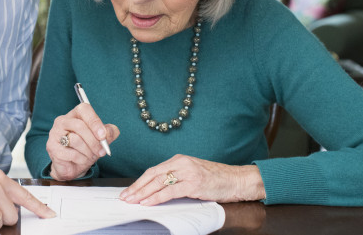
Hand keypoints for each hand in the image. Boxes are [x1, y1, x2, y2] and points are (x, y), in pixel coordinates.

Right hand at [47, 103, 118, 180]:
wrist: (72, 167)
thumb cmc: (86, 149)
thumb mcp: (101, 140)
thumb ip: (109, 132)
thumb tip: (109, 132)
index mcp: (75, 115)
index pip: (84, 109)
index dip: (94, 122)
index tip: (103, 136)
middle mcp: (62, 121)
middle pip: (80, 126)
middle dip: (94, 141)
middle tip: (102, 151)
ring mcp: (55, 134)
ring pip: (76, 140)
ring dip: (88, 151)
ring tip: (90, 156)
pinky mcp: (52, 147)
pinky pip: (71, 153)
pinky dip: (81, 159)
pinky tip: (82, 160)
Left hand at [119, 154, 265, 204]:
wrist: (236, 180)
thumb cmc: (216, 179)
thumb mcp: (192, 174)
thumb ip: (176, 179)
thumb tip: (156, 190)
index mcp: (178, 160)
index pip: (153, 170)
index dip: (139, 181)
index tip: (129, 190)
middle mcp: (181, 163)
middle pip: (152, 175)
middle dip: (137, 187)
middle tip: (125, 197)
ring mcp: (187, 172)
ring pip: (159, 182)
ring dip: (143, 193)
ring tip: (132, 200)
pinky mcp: (193, 183)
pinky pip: (170, 191)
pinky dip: (157, 197)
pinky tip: (148, 202)